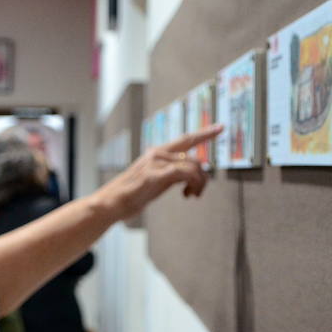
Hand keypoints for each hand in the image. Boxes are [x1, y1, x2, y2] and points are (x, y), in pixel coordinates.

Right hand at [100, 126, 220, 219]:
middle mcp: (157, 153)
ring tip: (191, 196)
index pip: (185, 139)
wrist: (111, 203)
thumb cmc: (131, 195)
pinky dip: (193, 184)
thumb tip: (186, 177)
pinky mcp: (155, 175)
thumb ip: (169, 175)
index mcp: (157, 153)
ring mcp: (156, 163)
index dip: (204, 133)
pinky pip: (185, 173)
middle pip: (194, 159)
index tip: (220, 127)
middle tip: (197, 194)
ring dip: (199, 183)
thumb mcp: (155, 182)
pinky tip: (187, 195)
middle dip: (203, 177)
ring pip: (193, 166)